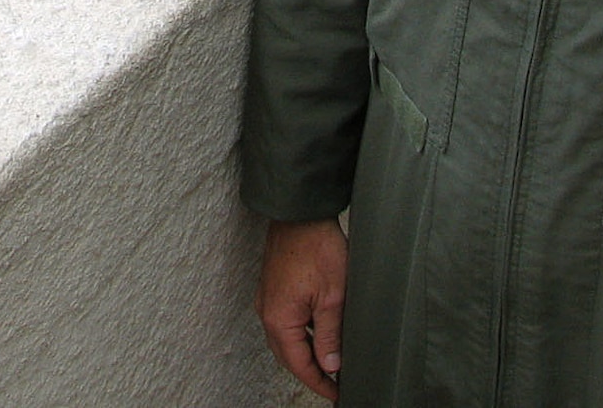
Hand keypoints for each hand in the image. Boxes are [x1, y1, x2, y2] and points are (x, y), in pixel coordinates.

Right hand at [256, 216, 347, 400]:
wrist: (300, 213)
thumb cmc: (316, 247)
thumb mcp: (333, 297)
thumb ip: (330, 335)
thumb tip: (329, 365)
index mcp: (280, 319)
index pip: (299, 364)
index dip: (318, 383)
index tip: (335, 393)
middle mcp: (267, 312)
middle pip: (288, 356)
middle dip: (310, 372)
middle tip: (333, 383)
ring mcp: (267, 299)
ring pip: (285, 339)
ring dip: (305, 352)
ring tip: (330, 360)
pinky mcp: (272, 288)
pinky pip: (283, 322)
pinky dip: (300, 334)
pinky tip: (318, 332)